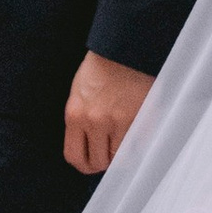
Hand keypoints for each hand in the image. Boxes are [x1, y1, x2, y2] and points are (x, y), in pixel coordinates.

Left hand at [64, 51, 151, 173]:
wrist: (124, 48)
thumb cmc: (102, 67)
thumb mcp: (79, 93)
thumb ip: (81, 121)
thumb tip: (88, 146)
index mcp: (74, 114)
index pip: (74, 156)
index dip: (85, 164)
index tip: (92, 162)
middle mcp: (93, 121)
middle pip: (97, 162)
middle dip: (104, 162)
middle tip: (111, 154)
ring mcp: (116, 121)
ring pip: (118, 158)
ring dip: (122, 154)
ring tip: (125, 140)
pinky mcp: (138, 119)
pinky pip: (136, 146)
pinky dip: (137, 145)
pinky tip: (137, 133)